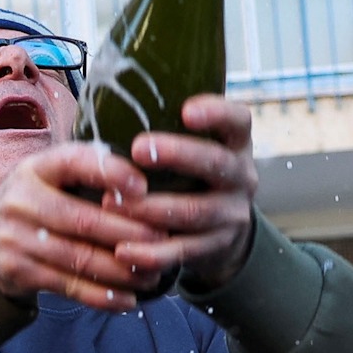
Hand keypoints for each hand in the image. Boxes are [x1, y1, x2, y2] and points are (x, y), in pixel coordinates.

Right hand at [0, 142, 164, 310]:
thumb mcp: (51, 177)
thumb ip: (88, 174)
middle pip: (83, 220)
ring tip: (152, 275)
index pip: (74, 162)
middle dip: (128, 233)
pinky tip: (126, 299)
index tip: (143, 188)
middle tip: (162, 242)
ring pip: (79, 258)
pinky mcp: (18, 270)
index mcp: (36, 168)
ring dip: (121, 271)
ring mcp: (16, 238)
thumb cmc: (38, 204)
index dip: (110, 173)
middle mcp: (21, 200)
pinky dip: (101, 296)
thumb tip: (147, 188)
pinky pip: (68, 285)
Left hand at [112, 95, 260, 287]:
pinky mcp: (216, 247)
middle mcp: (242, 176)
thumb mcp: (196, 147)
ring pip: (195, 211)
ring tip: (112, 202)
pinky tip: (123, 251)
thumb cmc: (192, 174)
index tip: (186, 110)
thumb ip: (170, 127)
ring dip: (152, 207)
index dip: (216, 113)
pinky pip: (183, 252)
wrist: (221, 231)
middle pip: (216, 163)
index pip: (237, 120)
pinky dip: (151, 254)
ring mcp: (232, 214)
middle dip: (178, 155)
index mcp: (236, 143)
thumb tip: (111, 99)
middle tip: (138, 148)